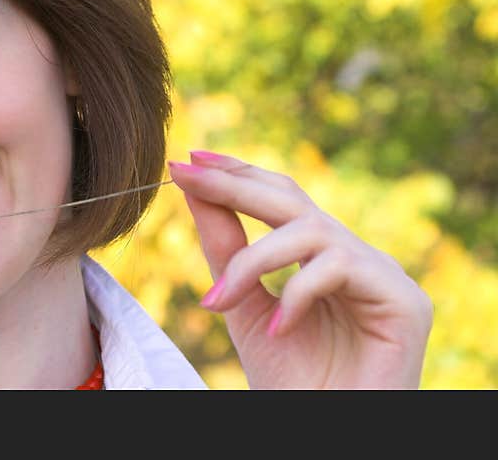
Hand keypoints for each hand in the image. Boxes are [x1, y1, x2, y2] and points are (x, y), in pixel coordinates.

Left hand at [167, 151, 433, 388]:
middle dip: (233, 184)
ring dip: (254, 260)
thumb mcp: (243, 306)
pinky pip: (338, 269)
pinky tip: (279, 331)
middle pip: (291, 198)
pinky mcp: (404, 300)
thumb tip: (193, 188)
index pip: (277, 197)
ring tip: (220, 301)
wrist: (327, 430)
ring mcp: (381, 274)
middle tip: (187, 172)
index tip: (188, 161)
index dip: (235, 174)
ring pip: (309, 230)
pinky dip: (298, 295)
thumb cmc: (289, 378)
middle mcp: (351, 255)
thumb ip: (225, 251)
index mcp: (318, 255)